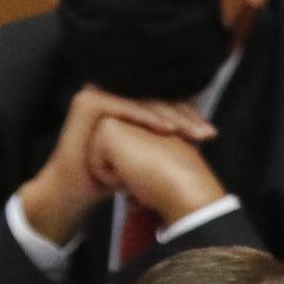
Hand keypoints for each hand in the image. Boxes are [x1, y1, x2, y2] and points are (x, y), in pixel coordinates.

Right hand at [18, 85, 214, 244]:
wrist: (74, 193)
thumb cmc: (108, 177)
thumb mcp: (143, 154)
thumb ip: (165, 138)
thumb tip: (204, 131)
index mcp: (125, 99)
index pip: (161, 100)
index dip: (186, 114)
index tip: (209, 133)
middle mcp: (111, 90)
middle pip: (154, 98)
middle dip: (184, 116)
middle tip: (206, 133)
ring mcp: (97, 93)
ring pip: (142, 101)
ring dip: (170, 116)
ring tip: (190, 133)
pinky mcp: (88, 102)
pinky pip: (124, 107)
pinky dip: (147, 118)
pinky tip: (167, 129)